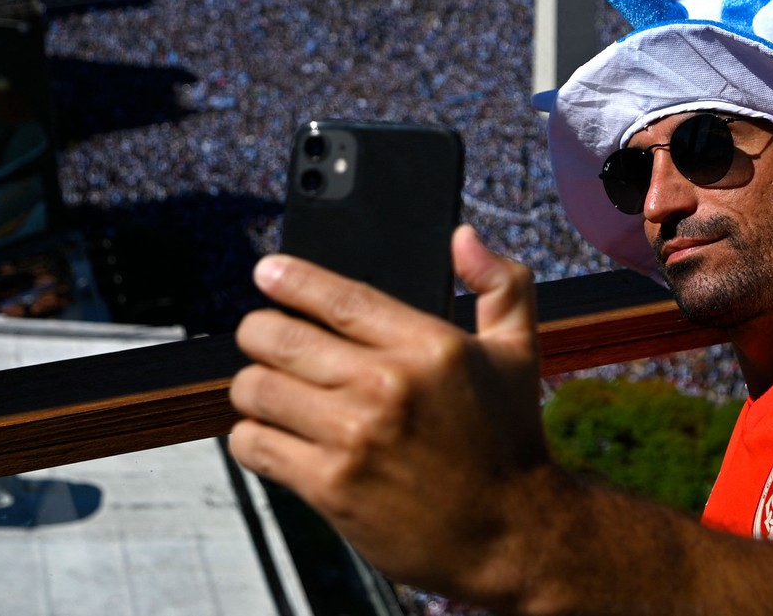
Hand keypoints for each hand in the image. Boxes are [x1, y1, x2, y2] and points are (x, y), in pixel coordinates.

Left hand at [228, 225, 556, 604]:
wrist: (512, 534)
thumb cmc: (510, 441)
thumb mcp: (519, 351)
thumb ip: (499, 284)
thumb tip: (462, 237)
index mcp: (430, 345)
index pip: (337, 297)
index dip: (290, 278)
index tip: (267, 272)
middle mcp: (388, 385)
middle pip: (277, 336)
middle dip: (259, 332)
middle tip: (263, 339)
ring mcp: (354, 437)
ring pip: (255, 388)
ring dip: (253, 386)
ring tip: (270, 390)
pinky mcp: (330, 487)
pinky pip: (254, 444)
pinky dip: (252, 437)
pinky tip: (273, 435)